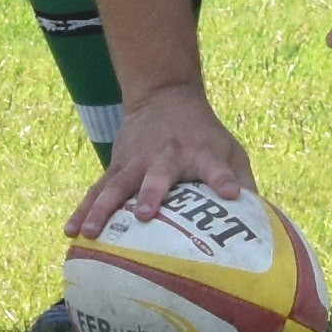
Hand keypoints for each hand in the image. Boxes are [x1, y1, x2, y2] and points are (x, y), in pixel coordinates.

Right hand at [75, 80, 257, 233]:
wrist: (164, 97)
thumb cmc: (204, 135)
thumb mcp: (230, 150)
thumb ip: (242, 182)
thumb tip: (261, 226)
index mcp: (200, 154)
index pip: (216, 168)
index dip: (224, 180)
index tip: (231, 194)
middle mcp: (166, 158)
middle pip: (156, 177)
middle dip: (150, 194)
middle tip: (144, 213)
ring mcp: (136, 162)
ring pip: (116, 186)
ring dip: (102, 209)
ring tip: (90, 234)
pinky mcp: (116, 166)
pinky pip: (96, 191)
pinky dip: (82, 210)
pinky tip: (70, 232)